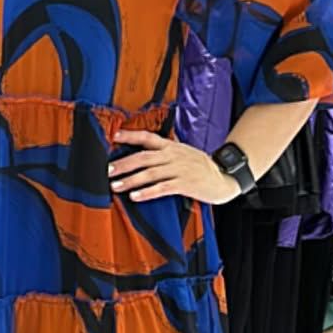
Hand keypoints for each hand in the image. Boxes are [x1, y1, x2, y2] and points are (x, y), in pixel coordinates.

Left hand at [109, 130, 240, 204]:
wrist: (225, 176)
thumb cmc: (203, 166)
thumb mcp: (184, 152)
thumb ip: (166, 152)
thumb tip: (146, 151)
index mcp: (171, 146)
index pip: (148, 137)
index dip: (131, 136)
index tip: (114, 136)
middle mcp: (173, 155)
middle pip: (143, 157)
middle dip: (124, 164)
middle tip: (108, 170)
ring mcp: (179, 169)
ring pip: (150, 174)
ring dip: (130, 180)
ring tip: (116, 186)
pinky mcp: (184, 184)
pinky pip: (162, 188)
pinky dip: (147, 192)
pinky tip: (136, 196)